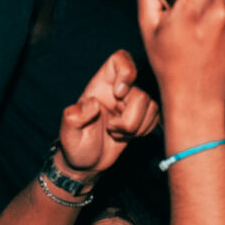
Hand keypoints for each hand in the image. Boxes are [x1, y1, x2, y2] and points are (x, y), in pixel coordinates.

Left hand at [55, 49, 161, 176]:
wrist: (86, 163)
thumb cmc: (75, 146)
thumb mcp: (68, 134)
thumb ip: (73, 117)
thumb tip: (92, 104)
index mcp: (100, 86)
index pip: (119, 60)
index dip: (126, 72)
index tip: (119, 94)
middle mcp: (118, 91)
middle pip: (140, 92)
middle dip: (130, 118)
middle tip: (112, 129)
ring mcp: (132, 104)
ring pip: (152, 106)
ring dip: (136, 126)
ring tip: (117, 133)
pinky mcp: (143, 117)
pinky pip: (156, 118)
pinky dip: (144, 131)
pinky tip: (128, 136)